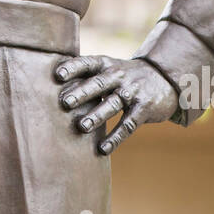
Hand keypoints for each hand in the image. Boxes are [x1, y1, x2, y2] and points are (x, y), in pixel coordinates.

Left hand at [53, 54, 177, 155]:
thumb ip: (85, 75)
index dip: (72, 68)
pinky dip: (115, 137)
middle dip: (81, 93)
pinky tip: (103, 149)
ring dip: (97, 116)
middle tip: (64, 103)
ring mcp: (132, 92)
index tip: (57, 75)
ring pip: (112, 104)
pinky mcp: (144, 108)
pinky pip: (128, 124)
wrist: (164, 77)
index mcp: (106, 65)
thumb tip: (50, 85)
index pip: (87, 63)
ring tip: (81, 127)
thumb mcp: (108, 68)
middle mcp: (118, 76)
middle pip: (98, 84)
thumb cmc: (124, 76)